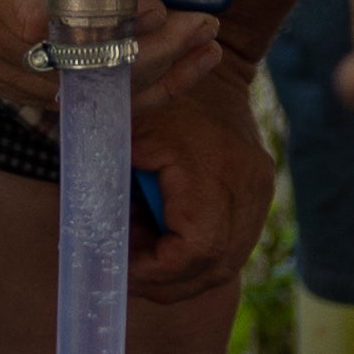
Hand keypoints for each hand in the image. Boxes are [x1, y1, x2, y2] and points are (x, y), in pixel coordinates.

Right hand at [0, 0, 214, 124]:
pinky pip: (72, 101)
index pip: (37, 18)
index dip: (103, 23)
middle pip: (62, 66)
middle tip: (203, 26)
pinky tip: (180, 67)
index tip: (162, 8)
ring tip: (202, 43)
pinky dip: (131, 91)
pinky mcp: (5, 79)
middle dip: (144, 54)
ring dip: (148, 75)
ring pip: (73, 93)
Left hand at [132, 48, 281, 308]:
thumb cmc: (155, 104)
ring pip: (225, 264)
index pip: (195, 250)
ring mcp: (260, 192)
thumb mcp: (124, 139)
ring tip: (142, 251)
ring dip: (180, 273)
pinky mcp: (260, 196)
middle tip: (126, 270)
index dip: (156, 271)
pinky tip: (163, 239)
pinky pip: (231, 247)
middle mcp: (248, 185)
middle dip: (165, 281)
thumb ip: (108, 187)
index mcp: (213, 169)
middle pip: (214, 267)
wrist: (207, 73)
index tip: (122, 267)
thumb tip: (93, 245)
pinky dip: (196, 256)